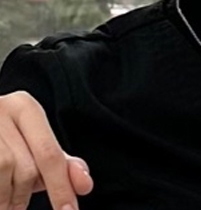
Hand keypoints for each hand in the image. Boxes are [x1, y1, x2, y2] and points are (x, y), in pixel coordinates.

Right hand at [0, 91, 92, 209]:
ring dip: (6, 200)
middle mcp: (1, 109)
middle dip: (23, 198)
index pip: (50, 154)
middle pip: (25, 169)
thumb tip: (85, 184)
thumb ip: (60, 164)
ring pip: (4, 173)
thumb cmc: (2, 141)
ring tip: (5, 203)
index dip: (61, 188)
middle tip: (17, 209)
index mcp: (24, 107)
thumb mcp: (32, 146)